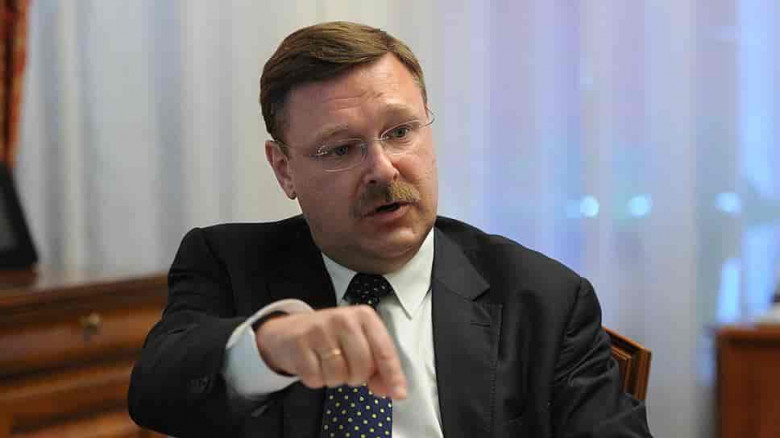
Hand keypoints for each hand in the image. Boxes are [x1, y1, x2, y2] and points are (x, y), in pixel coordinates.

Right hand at [255, 306, 406, 398]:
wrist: (289, 331)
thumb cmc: (331, 337)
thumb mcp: (358, 342)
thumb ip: (377, 365)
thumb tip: (389, 390)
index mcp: (364, 316)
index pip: (384, 350)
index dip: (392, 375)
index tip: (398, 393)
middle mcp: (343, 318)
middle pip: (362, 367)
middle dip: (356, 376)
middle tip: (346, 366)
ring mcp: (320, 330)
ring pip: (339, 376)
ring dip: (335, 378)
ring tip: (328, 362)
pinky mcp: (300, 343)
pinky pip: (316, 379)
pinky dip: (316, 379)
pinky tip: (313, 363)